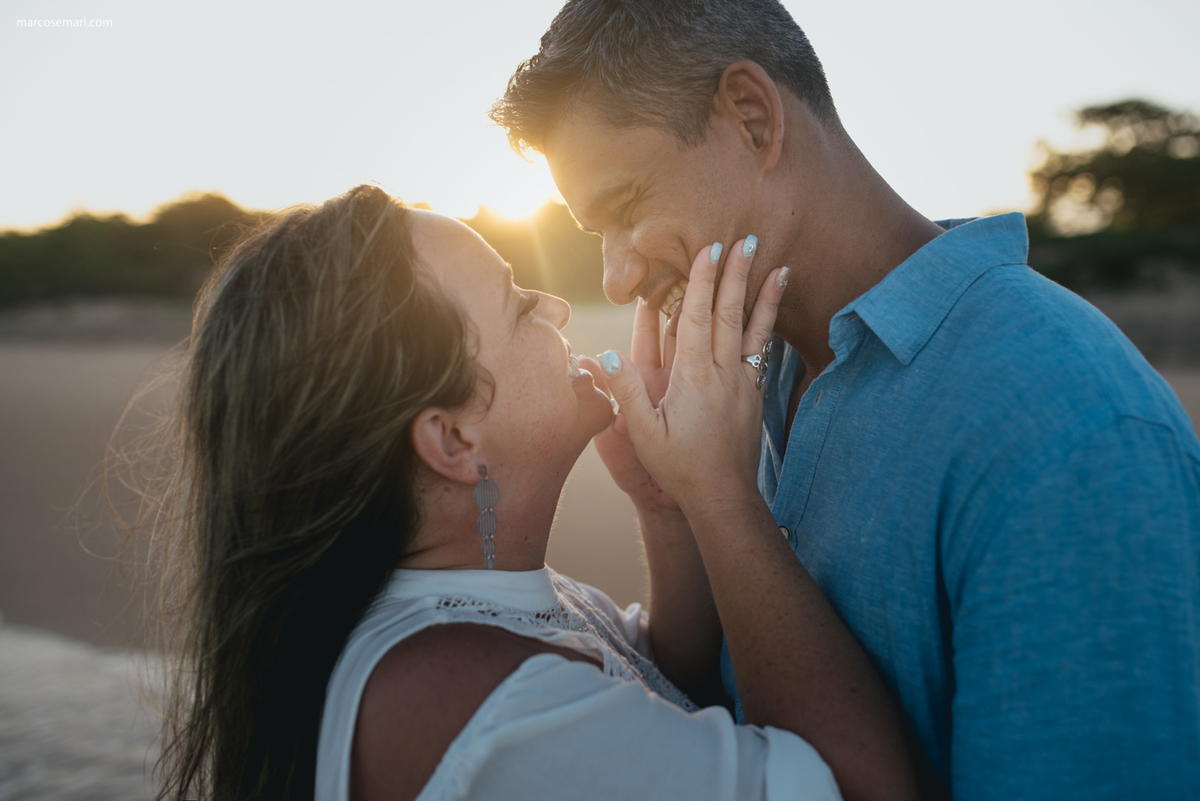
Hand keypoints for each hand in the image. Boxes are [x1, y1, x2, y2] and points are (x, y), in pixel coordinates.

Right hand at [597, 238, 785, 516]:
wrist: (722, 497)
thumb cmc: (678, 467)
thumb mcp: (644, 433)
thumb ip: (626, 392)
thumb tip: (605, 354)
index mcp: (693, 379)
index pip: (697, 319)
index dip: (701, 282)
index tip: (708, 250)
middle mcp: (722, 375)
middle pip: (730, 315)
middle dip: (736, 275)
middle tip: (746, 239)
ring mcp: (742, 384)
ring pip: (754, 330)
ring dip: (764, 295)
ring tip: (778, 265)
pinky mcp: (753, 396)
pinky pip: (762, 352)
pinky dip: (769, 325)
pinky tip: (776, 309)